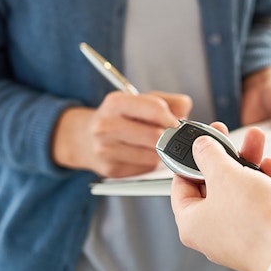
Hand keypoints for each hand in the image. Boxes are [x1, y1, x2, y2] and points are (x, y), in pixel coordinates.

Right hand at [53, 91, 191, 177]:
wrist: (84, 138)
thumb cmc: (120, 117)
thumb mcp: (139, 100)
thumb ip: (168, 102)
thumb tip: (186, 115)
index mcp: (115, 103)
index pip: (154, 109)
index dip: (172, 118)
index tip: (177, 123)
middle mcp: (106, 126)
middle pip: (155, 136)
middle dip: (168, 138)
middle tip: (170, 136)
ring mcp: (105, 150)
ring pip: (153, 156)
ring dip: (161, 152)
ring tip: (155, 145)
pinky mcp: (110, 169)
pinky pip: (145, 169)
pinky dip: (150, 163)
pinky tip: (142, 155)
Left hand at [170, 123, 270, 270]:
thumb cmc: (255, 222)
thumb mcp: (224, 175)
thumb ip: (209, 155)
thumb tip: (200, 146)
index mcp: (191, 223)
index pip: (181, 185)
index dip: (189, 158)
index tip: (198, 141)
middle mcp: (211, 231)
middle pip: (212, 184)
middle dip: (224, 156)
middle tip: (226, 135)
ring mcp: (238, 232)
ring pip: (237, 190)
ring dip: (246, 163)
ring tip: (255, 140)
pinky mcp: (262, 231)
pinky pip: (256, 201)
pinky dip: (261, 181)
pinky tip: (268, 165)